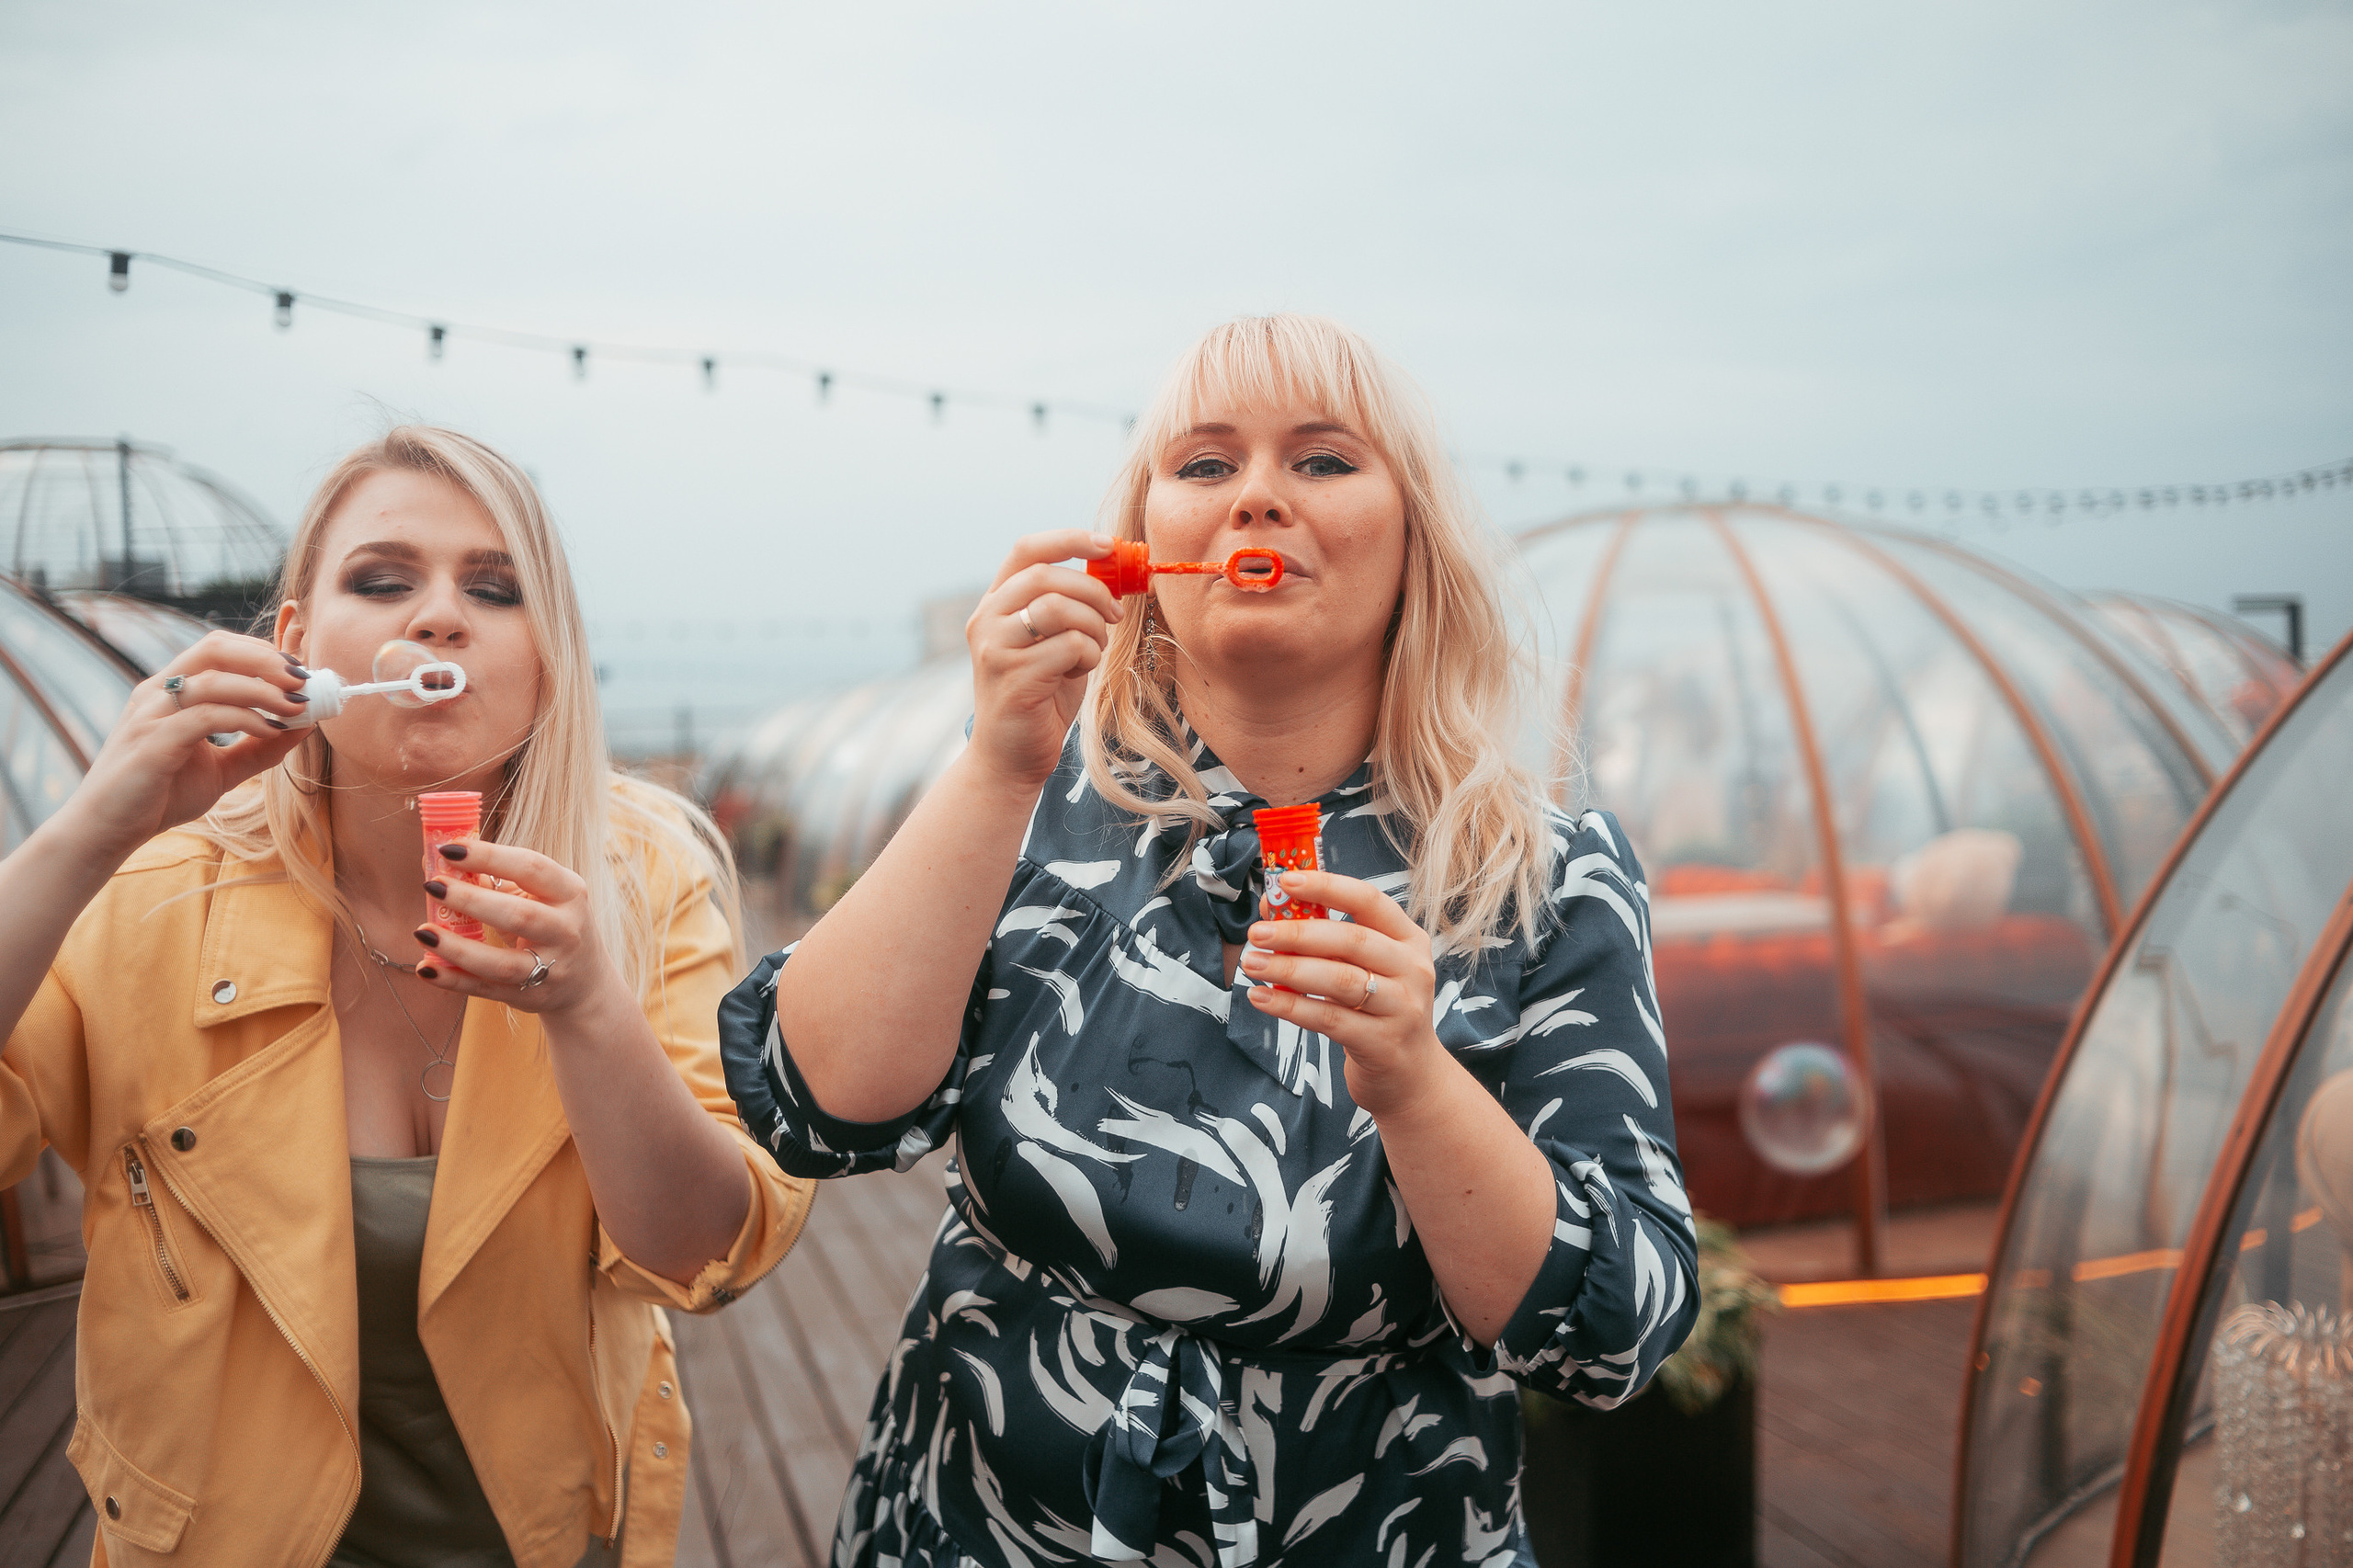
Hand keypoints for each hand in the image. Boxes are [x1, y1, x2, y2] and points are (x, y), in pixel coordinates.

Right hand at [63, 632, 310, 859]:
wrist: (107, 831)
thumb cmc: (160, 796)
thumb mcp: (222, 769)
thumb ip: (259, 747)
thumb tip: (306, 724)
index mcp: (170, 691)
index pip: (219, 648)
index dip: (264, 651)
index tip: (303, 670)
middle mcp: (157, 693)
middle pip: (216, 648)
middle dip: (266, 658)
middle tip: (304, 680)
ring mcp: (151, 714)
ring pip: (213, 679)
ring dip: (264, 689)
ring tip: (298, 706)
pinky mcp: (152, 741)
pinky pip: (206, 716)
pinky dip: (245, 719)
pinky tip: (270, 731)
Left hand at [409, 838, 618, 1019]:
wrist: (585, 981)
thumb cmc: (551, 923)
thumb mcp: (539, 896)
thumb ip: (494, 880)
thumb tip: (436, 859)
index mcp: (569, 892)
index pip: (531, 867)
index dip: (488, 857)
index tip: (448, 848)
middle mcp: (566, 930)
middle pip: (518, 915)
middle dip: (471, 900)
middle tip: (431, 886)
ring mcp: (551, 968)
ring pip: (502, 962)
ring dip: (458, 948)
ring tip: (423, 932)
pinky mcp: (531, 996)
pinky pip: (487, 989)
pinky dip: (454, 980)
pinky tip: (427, 968)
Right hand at [964, 529, 1123, 789]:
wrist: (1009, 757)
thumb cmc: (1039, 696)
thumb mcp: (1052, 641)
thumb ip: (1068, 606)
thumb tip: (1113, 571)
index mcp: (995, 603)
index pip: (1028, 549)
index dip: (1070, 540)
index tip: (1108, 546)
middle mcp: (986, 620)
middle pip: (1047, 575)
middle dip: (1093, 591)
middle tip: (1115, 615)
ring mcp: (995, 648)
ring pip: (1060, 608)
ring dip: (1092, 628)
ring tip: (1093, 651)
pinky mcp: (1014, 677)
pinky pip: (1070, 646)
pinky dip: (1088, 656)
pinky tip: (1078, 674)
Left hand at [1241, 869, 1446, 1119]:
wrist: (1411, 1075)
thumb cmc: (1378, 1010)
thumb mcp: (1366, 968)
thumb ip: (1329, 940)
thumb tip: (1273, 909)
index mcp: (1408, 939)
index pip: (1368, 901)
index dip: (1326, 886)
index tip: (1285, 881)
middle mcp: (1412, 970)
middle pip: (1351, 941)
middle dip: (1297, 933)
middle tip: (1257, 934)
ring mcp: (1402, 1008)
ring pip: (1339, 980)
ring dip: (1288, 969)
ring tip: (1251, 964)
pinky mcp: (1383, 1044)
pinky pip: (1329, 1019)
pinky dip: (1291, 1006)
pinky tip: (1262, 998)